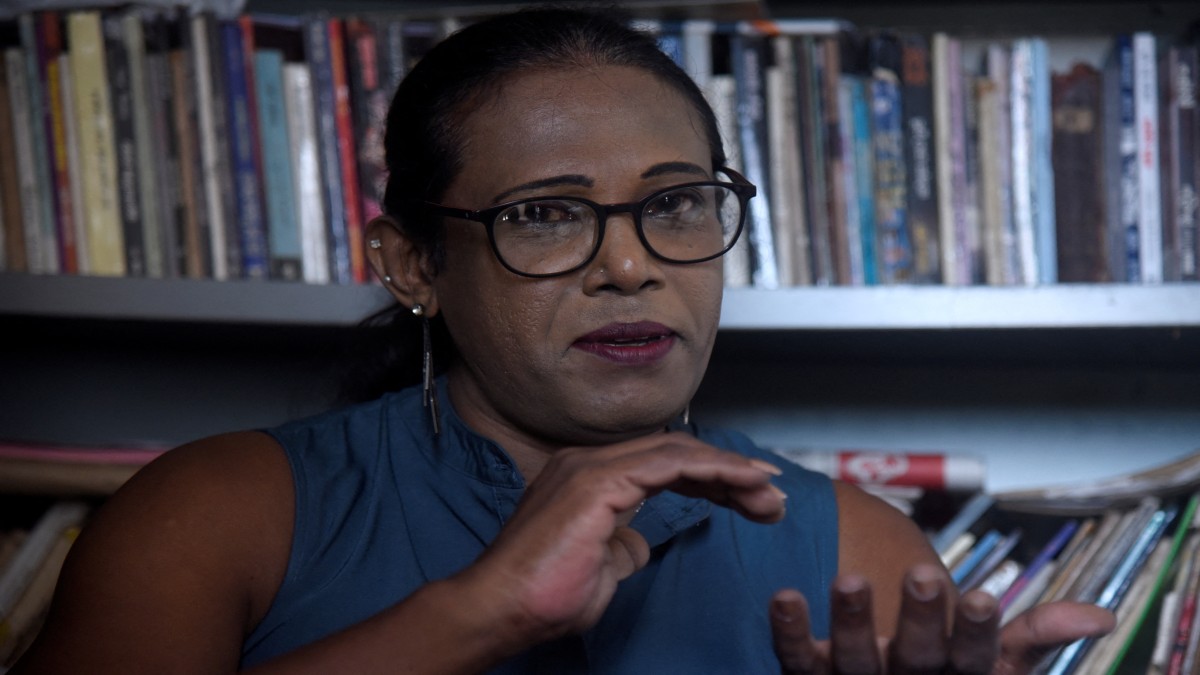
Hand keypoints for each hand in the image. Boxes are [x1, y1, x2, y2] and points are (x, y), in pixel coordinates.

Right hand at [451, 432, 787, 652]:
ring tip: (770, 494)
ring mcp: (591, 467)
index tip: (752, 497)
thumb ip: (622, 546)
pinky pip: (669, 464)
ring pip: (677, 451)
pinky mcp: (598, 482)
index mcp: (588, 477)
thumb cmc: (543, 596)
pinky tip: (743, 484)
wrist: (502, 608)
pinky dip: (712, 470)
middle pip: (675, 452)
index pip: (662, 463)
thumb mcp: (599, 570)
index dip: (711, 476)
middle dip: (729, 472)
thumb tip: (639, 541)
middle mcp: (588, 462)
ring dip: (730, 470)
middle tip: (773, 496)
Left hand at [770, 563, 1114, 674]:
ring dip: (852, 620)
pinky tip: (781, 595)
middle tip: (922, 575)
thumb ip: (1038, 636)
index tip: (982, 597)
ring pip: (854, 657)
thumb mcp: (997, 663)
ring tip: (849, 578)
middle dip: (919, 619)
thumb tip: (1102, 615)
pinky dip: (786, 629)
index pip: (974, 658)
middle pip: (915, 656)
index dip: (976, 631)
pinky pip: (794, 657)